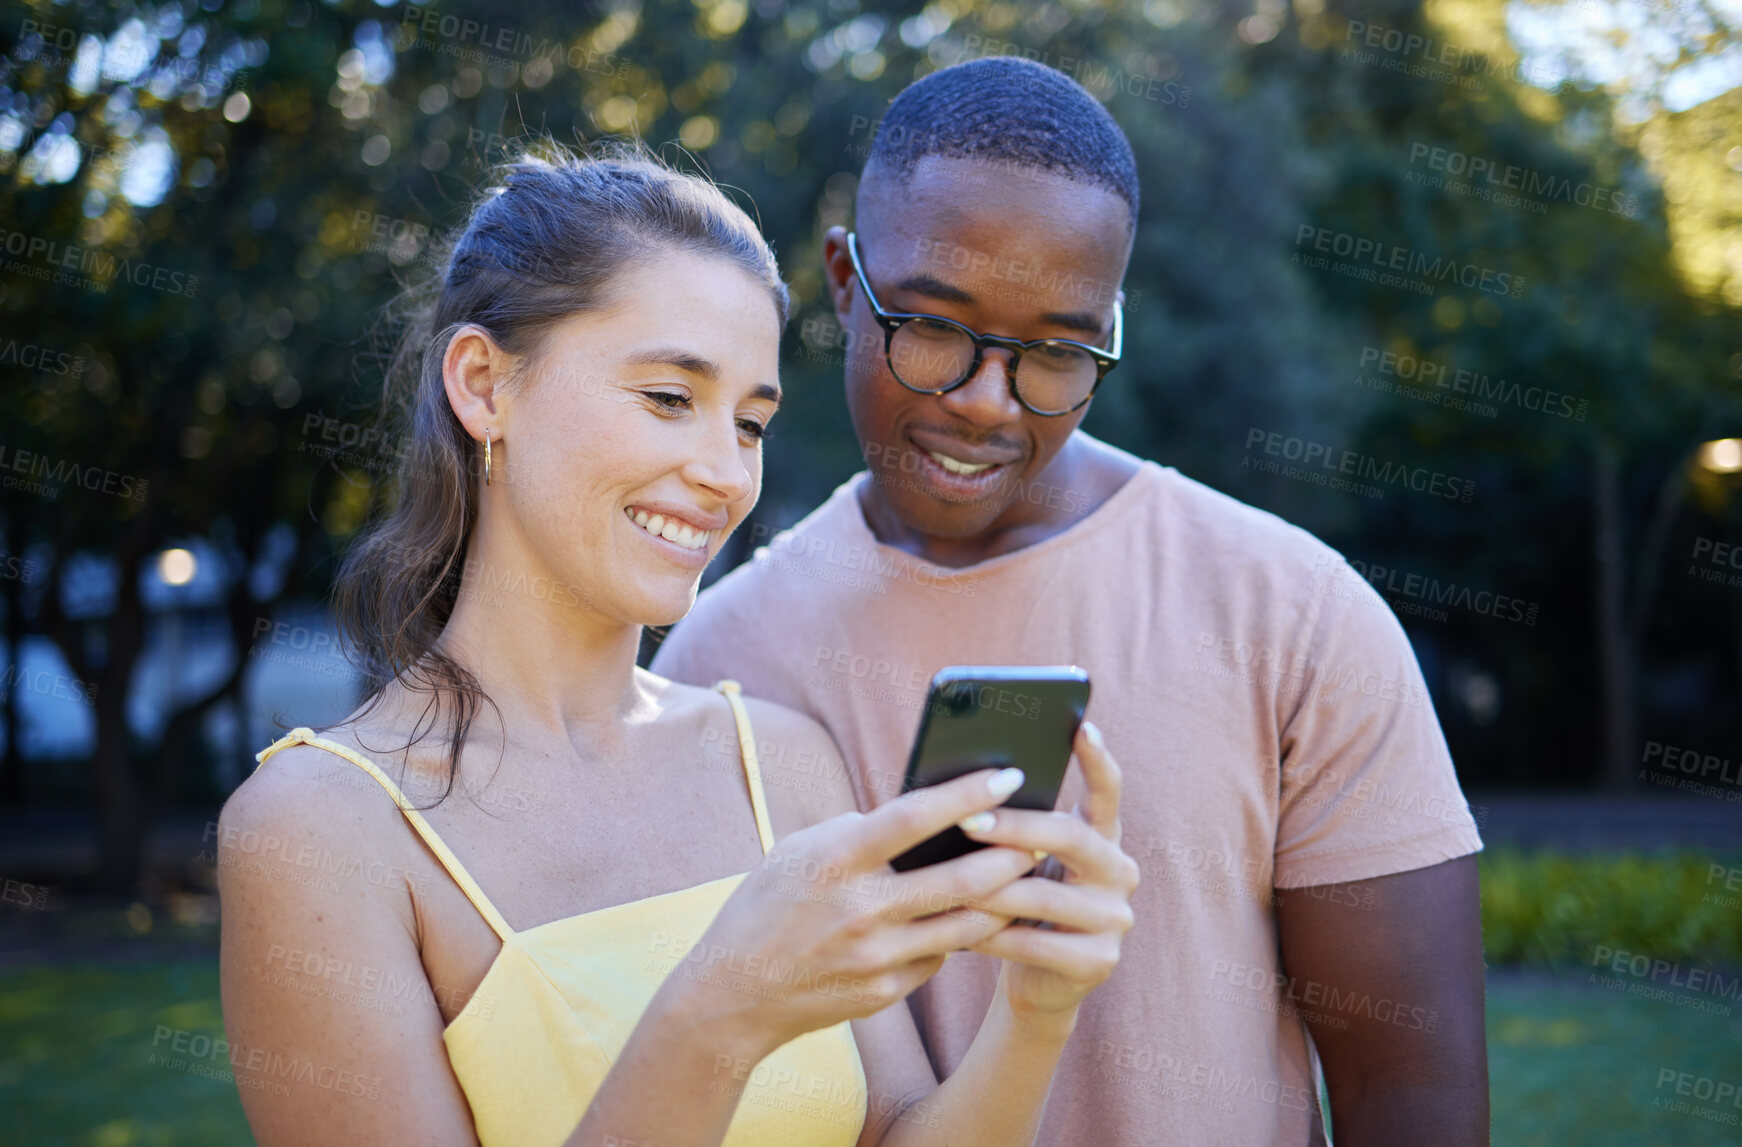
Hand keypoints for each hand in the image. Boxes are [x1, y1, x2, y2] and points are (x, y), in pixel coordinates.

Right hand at [661, 766, 1041, 1057]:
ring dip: (1002, 899)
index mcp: (835, 859)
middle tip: (1040, 833)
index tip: (1008, 773)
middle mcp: (860, 909)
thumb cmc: (767, 905)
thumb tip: (921, 816)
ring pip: (966, 925)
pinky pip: (938, 957)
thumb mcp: (799, 850)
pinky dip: (956, 936)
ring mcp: (875, 957)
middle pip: (960, 877)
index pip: (914, 817)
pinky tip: (970, 920)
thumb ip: (857, 831)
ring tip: (1023, 876)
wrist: (732, 994)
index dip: (966, 793)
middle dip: (1011, 853)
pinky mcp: (884, 993)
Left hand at [956, 721, 1138, 1022]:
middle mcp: (1120, 873)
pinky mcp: (1100, 962)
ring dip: (992, 889)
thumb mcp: (1021, 862)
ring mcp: (1116, 919)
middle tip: (968, 820)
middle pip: (1071, 836)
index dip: (1097, 759)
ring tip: (950, 882)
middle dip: (1015, 827)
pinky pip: (1038, 945)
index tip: (1080, 726)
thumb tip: (964, 788)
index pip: (1108, 792)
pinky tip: (961, 931)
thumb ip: (1014, 829)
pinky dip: (994, 937)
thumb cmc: (1019, 904)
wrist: (1038, 979)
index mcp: (1105, 838)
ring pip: (1046, 897)